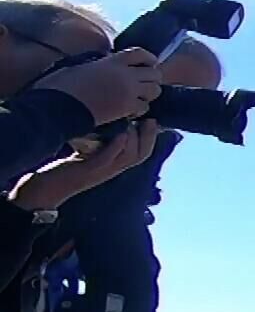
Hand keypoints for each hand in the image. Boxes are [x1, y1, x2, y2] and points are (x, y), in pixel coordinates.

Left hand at [9, 120, 160, 209]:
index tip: (152, 120)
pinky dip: (116, 146)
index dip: (150, 138)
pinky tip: (120, 135)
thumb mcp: (84, 155)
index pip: (141, 153)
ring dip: (134, 139)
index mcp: (112, 166)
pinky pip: (108, 158)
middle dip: (148, 137)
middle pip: (140, 155)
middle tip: (150, 120)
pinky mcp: (87, 170)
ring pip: (128, 157)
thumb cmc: (62, 172)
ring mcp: (100, 171)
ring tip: (133, 124)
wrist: (46, 191)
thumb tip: (105, 125)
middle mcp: (111, 170)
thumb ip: (96, 144)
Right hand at [35, 48, 163, 124]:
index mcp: (112, 61)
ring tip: (138, 96)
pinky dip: (141, 109)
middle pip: (155, 73)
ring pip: (155, 91)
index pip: (141, 53)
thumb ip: (98, 62)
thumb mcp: (79, 65)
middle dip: (152, 78)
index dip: (148, 58)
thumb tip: (105, 61)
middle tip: (143, 83)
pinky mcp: (126, 110)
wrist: (58, 106)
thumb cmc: (61, 85)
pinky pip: (145, 107)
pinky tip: (131, 109)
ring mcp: (128, 93)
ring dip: (149, 93)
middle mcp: (125, 75)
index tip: (149, 63)